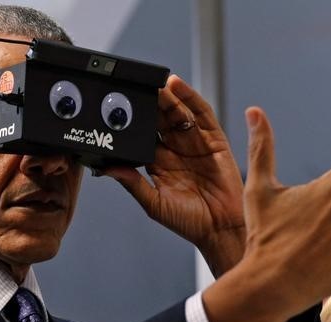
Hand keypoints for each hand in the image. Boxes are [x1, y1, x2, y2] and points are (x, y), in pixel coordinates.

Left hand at [105, 75, 243, 276]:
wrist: (221, 229)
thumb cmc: (189, 222)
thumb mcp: (154, 204)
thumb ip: (133, 184)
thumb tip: (109, 169)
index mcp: (159, 164)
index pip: (143, 136)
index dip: (133, 121)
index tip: (118, 107)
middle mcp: (176, 151)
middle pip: (160, 120)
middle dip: (149, 103)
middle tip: (136, 87)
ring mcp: (195, 143)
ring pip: (178, 113)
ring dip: (167, 97)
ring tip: (154, 83)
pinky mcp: (215, 140)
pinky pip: (202, 114)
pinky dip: (190, 98)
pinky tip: (177, 86)